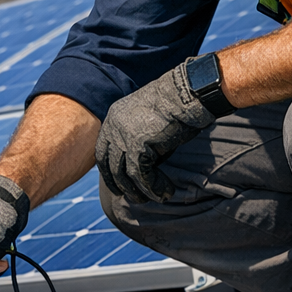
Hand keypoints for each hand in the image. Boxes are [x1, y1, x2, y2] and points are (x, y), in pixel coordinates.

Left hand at [96, 61, 215, 201]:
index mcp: (113, 118)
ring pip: (124, 175)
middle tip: (135, 198)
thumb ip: (137, 139)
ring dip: (139, 191)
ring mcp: (123, 137)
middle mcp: (114, 127)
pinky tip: (165, 192)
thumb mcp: (148, 120)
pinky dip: (153, 188)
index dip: (110, 172)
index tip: (119, 186)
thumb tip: (139, 164)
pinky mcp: (138, 146)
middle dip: (120, 186)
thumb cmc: (176, 105)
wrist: (188, 93)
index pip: (103, 152)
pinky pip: (141, 176)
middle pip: (109, 166)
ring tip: (153, 198)